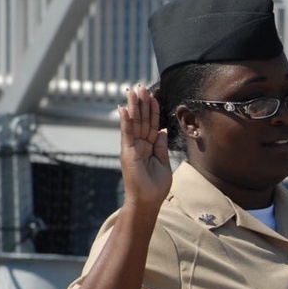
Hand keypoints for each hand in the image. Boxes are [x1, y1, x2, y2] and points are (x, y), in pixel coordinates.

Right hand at [119, 84, 170, 207]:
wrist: (148, 201)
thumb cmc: (155, 186)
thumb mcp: (163, 163)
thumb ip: (161, 146)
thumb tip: (162, 130)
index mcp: (149, 147)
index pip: (151, 125)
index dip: (152, 111)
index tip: (153, 97)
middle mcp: (139, 145)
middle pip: (141, 120)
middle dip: (142, 103)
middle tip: (141, 87)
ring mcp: (132, 148)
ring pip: (133, 123)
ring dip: (133, 106)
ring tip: (132, 91)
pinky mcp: (128, 153)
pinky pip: (126, 134)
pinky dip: (125, 121)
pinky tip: (124, 108)